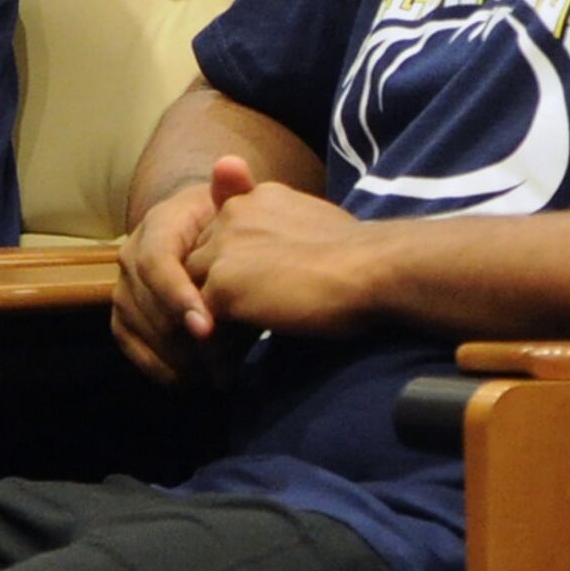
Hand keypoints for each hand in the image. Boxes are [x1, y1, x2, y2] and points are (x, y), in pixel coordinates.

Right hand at [111, 176, 222, 383]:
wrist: (208, 232)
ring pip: (134, 323)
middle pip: (144, 300)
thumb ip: (235, 192)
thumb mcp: (237, 205)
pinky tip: (183, 380)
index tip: (207, 328)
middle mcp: (131, 252)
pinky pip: (126, 339)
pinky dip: (152, 363)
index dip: (177, 296)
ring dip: (171, 354)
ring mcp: (124, 282)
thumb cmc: (230, 223)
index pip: (157, 262)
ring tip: (212, 376)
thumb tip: (230, 165)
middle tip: (220, 367)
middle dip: (180, 337)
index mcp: (159, 224)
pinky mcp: (123, 309)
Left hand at [184, 156, 388, 338]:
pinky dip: (213, 345)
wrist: (374, 268)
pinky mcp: (223, 285)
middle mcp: (232, 214)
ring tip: (226, 354)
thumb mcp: (316, 228)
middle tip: (232, 332)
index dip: (235, 268)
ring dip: (209, 317)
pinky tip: (229, 370)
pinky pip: (202, 320)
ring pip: (195, 287)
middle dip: (216, 291)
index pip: (224, 234)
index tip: (253, 299)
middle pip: (203, 258)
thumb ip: (285, 232)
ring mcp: (223, 249)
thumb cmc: (362, 257)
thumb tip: (285, 260)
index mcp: (255, 199)